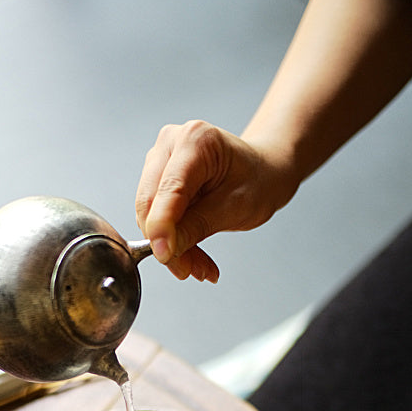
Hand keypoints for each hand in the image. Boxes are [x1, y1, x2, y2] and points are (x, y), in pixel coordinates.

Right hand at [135, 120, 296, 281]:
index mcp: (195, 140)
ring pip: (149, 216)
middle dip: (168, 243)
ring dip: (172, 247)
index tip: (165, 257)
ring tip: (199, 266)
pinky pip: (155, 218)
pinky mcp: (158, 179)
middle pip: (151, 203)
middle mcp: (171, 143)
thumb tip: (165, 250)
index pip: (168, 189)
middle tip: (191, 270)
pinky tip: (193, 255)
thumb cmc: (256, 181)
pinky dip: (173, 242)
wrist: (262, 173)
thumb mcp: (235, 207)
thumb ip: (197, 226)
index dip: (162, 227)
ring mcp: (161, 160)